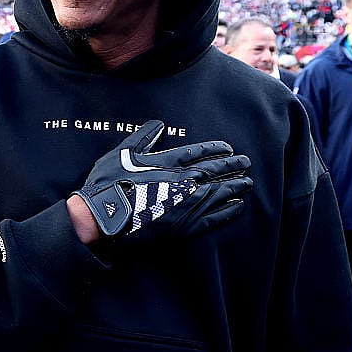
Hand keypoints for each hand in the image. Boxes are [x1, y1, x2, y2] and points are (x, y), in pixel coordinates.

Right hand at [74, 120, 252, 243]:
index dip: (216, 149)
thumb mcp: (122, 153)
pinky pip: (213, 218)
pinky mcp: (184, 226)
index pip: (199, 152)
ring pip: (218, 193)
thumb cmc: (109, 183)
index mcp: (168, 162)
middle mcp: (182, 180)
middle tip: (246, 162)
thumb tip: (158, 125)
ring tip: (247, 182)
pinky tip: (236, 207)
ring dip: (234, 186)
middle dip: (232, 165)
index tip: (229, 148)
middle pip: (214, 171)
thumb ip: (142, 138)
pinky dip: (227, 212)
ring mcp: (186, 204)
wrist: (104, 216)